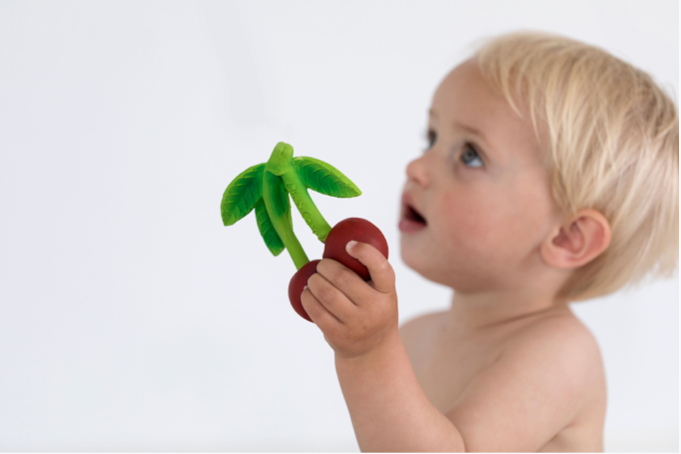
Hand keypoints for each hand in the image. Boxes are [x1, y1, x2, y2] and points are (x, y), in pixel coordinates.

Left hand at [301, 241, 398, 359]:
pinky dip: (307, 298)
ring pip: (326, 294)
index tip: (349, 245)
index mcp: (387, 291)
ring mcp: (356, 323)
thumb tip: (334, 242)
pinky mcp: (339, 335)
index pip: (380, 267)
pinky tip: (306, 293)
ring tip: (312, 279)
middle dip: (325, 267)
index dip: (364, 252)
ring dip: (313, 281)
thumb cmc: (373, 310)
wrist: (373, 351)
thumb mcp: (381, 293)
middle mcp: (375, 308)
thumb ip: (367, 273)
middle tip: (321, 266)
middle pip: (343, 278)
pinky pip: (316, 311)